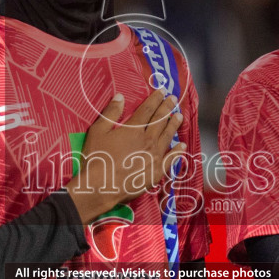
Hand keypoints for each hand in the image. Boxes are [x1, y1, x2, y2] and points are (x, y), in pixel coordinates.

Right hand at [65, 89, 186, 224]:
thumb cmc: (97, 158)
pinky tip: (182, 145)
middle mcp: (147, 140)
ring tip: (179, 116)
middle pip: (159, 121)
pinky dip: (177, 151)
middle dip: (167, 108)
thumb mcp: (97, 131)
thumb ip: (110, 113)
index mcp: (133, 129)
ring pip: (167, 137)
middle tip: (173, 99)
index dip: (155, 99)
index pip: (147, 110)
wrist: (102, 186)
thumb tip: (120, 96)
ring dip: (173, 125)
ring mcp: (154, 156)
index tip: (161, 91)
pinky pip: (170, 159)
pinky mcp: (157, 171)